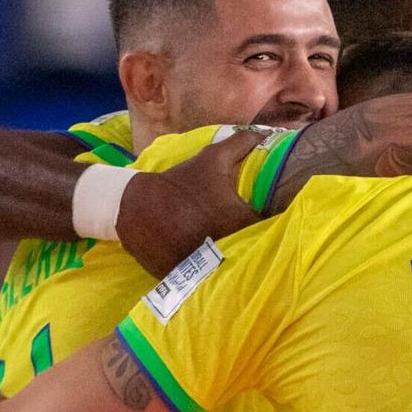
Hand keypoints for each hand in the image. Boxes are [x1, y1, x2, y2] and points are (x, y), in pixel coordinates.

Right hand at [116, 129, 264, 276]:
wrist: (136, 209)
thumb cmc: (180, 184)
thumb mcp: (211, 160)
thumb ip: (241, 145)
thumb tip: (266, 133)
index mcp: (240, 219)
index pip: (272, 227)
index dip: (275, 223)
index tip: (272, 218)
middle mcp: (230, 246)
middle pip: (257, 249)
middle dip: (258, 243)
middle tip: (256, 235)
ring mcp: (213, 266)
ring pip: (237, 267)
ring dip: (239, 259)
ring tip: (236, 249)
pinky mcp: (196, 278)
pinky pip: (215, 278)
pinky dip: (217, 272)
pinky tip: (214, 262)